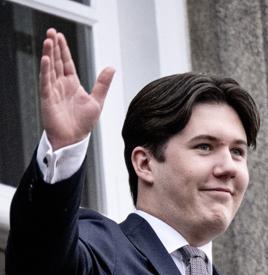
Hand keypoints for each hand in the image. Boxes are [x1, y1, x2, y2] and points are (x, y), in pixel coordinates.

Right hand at [40, 28, 114, 149]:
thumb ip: (103, 84)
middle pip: (56, 62)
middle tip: (51, 31)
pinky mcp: (48, 99)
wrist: (74, 139)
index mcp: (72, 85)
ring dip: (48, 54)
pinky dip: (46, 71)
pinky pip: (45, 82)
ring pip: (50, 68)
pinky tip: (46, 59)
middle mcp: (61, 85)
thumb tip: (111, 68)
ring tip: (48, 40)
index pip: (67, 63)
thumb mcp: (97, 101)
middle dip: (54, 47)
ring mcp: (53, 91)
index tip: (60, 36)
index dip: (63, 50)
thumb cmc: (84, 124)